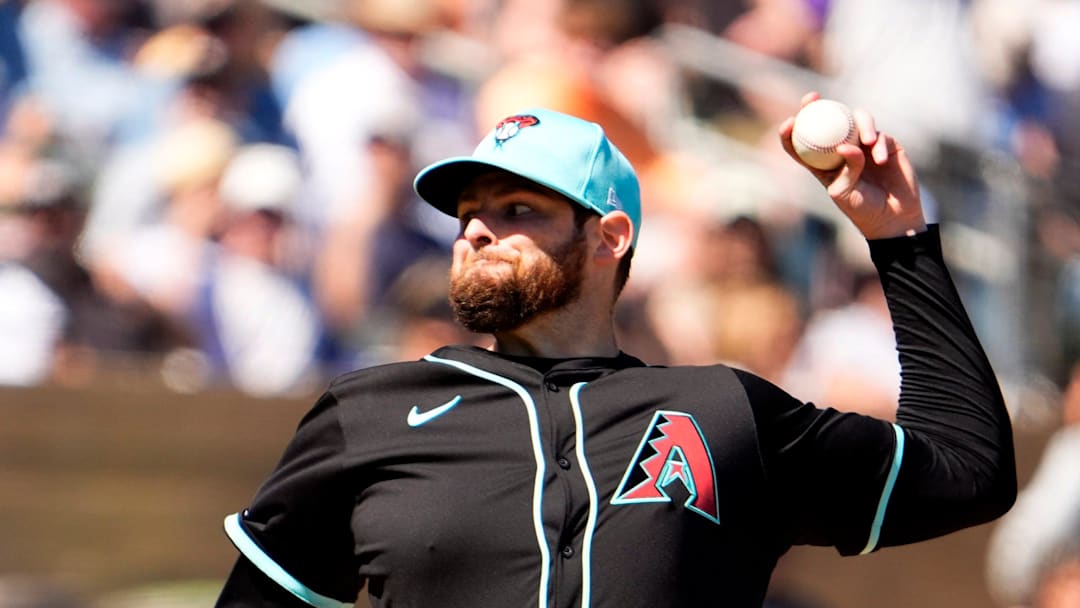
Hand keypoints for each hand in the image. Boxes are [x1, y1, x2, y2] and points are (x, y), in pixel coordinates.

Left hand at [779, 92, 926, 239]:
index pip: (800, 144)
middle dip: (814, 105)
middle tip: (813, 98)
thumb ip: (846, 169)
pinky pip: (880, 136)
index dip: (790, 131)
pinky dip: (880, 145)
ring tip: (868, 141)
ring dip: (861, 124)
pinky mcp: (886, 144)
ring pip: (856, 120)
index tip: (789, 122)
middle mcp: (841, 150)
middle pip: (825, 122)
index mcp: (822, 164)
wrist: (894, 217)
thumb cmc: (863, 210)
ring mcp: (863, 145)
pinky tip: (881, 160)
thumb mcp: (846, 193)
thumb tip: (845, 145)